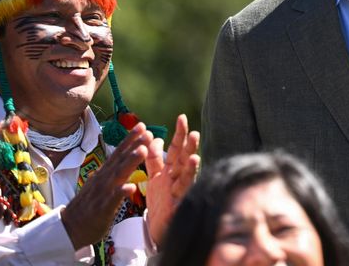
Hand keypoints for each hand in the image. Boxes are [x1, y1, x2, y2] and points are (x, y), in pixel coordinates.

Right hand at [62, 122, 153, 248]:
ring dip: (130, 162)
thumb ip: (110, 173)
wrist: (69, 228)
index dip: (130, 140)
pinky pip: (113, 199)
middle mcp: (103, 179)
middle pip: (120, 159)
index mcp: (104, 174)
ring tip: (143, 150)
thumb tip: (118, 160)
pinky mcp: (103, 208)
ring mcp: (103, 192)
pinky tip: (131, 187)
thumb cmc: (87, 207)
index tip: (141, 126)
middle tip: (147, 131)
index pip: (118, 153)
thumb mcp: (99, 185)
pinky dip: (121, 192)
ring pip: (118, 174)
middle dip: (134, 144)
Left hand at [146, 113, 200, 245]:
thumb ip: (154, 159)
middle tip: (192, 129)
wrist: (159, 230)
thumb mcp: (154, 177)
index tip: (181, 117)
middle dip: (187, 143)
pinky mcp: (179, 205)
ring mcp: (179, 192)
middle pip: (183, 158)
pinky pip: (183, 193)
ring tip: (195, 147)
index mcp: (169, 171)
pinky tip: (192, 168)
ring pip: (186, 174)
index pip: (175, 149)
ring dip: (191, 161)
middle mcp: (177, 179)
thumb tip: (153, 138)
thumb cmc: (160, 202)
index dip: (178, 134)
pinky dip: (187, 183)